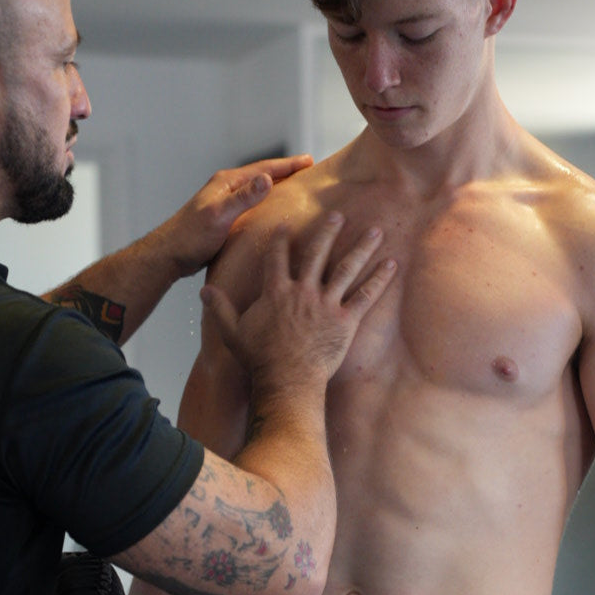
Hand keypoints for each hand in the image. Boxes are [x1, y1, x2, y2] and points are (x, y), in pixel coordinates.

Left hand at [157, 153, 313, 276]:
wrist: (168, 255)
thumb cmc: (191, 237)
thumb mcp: (220, 215)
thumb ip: (243, 198)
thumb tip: (267, 179)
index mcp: (227, 183)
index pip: (264, 169)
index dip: (288, 165)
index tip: (309, 161)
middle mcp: (227, 189)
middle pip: (262, 176)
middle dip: (285, 172)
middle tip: (308, 170)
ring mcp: (225, 203)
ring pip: (257, 191)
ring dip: (276, 187)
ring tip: (295, 188)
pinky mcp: (224, 218)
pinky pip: (252, 206)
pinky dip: (266, 204)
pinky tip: (272, 213)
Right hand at [201, 212, 395, 389]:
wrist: (286, 380)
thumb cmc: (259, 359)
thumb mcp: (232, 332)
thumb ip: (219, 308)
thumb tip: (203, 291)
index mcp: (276, 291)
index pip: (277, 257)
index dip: (280, 239)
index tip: (285, 223)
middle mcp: (303, 291)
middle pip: (317, 253)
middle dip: (328, 231)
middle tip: (339, 214)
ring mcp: (326, 304)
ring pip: (346, 269)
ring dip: (361, 248)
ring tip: (376, 231)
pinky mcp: (345, 320)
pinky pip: (366, 296)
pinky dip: (380, 280)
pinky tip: (392, 264)